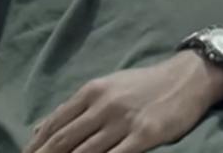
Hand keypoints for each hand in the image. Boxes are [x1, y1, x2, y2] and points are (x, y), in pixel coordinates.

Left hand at [26, 52, 222, 152]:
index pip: (55, 123)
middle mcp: (103, 105)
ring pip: (85, 152)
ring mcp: (123, 121)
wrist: (186, 78)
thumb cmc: (144, 85)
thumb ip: (76, 108)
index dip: (37, 146)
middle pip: (64, 140)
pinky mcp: (144, 136)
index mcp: (91, 92)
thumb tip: (40, 128)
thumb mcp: (106, 87)